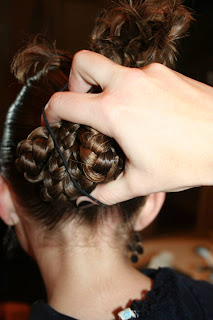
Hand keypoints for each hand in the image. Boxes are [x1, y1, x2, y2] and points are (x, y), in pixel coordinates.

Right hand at [44, 50, 212, 204]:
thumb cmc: (188, 160)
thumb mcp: (143, 181)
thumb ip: (109, 191)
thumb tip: (90, 197)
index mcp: (114, 112)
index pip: (64, 101)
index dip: (51, 111)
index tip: (53, 119)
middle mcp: (128, 85)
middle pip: (82, 63)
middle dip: (74, 81)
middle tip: (83, 103)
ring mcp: (149, 74)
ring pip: (113, 68)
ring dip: (106, 86)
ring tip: (118, 113)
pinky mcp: (166, 72)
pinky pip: (138, 75)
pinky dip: (132, 89)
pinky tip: (146, 111)